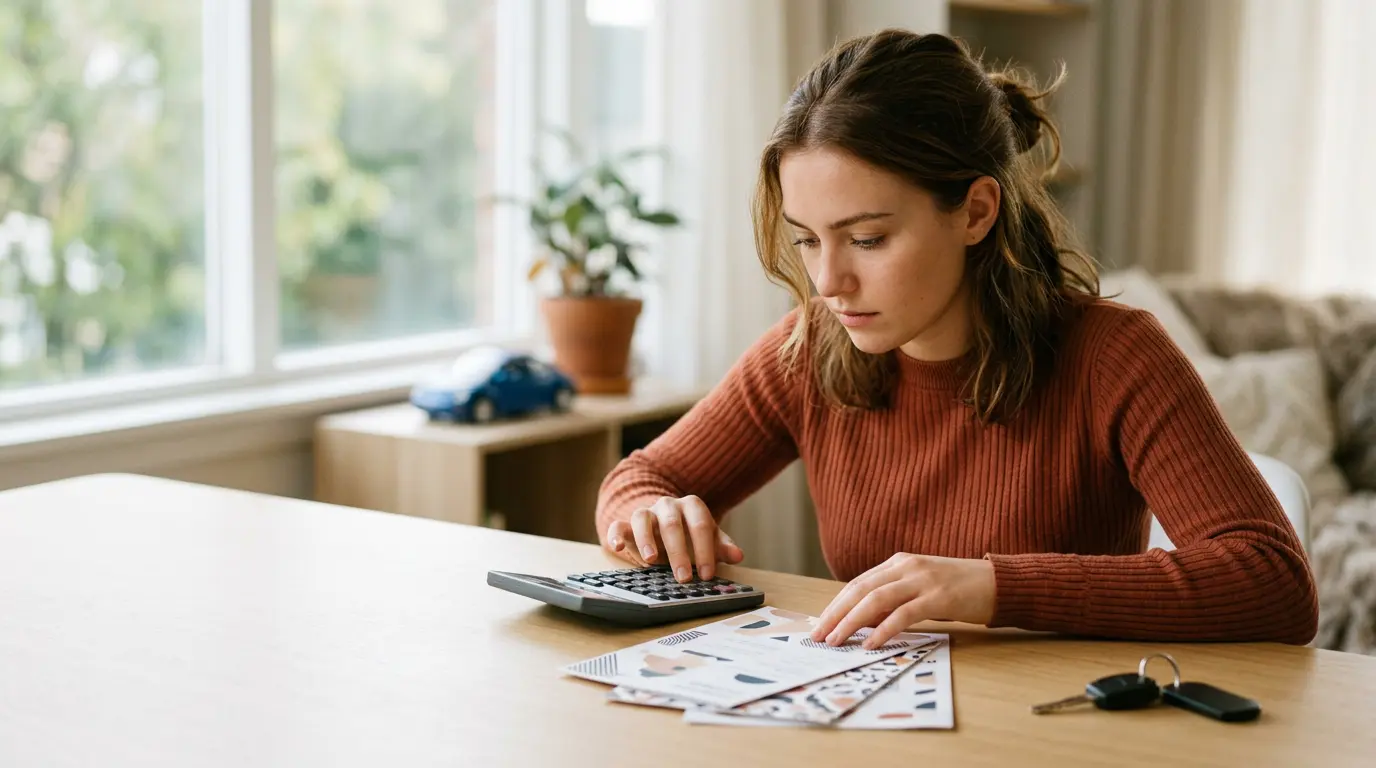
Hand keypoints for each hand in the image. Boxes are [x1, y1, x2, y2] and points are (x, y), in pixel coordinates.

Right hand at [604, 495, 743, 581]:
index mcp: (692, 506)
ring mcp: (646, 512)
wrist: (665, 523)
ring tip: (650, 562)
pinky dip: (616, 535)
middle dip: (679, 552)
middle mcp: (668, 505)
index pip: (701, 525)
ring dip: (646, 539)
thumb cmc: (691, 535)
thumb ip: (722, 547)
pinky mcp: (627, 523)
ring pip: (642, 518)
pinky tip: (618, 548)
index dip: (705, 549)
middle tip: (684, 577)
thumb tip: (738, 555)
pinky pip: (618, 525)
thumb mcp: (709, 539)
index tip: (707, 574)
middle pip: (672, 524)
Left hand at [811, 553, 996, 649]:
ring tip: (837, 641)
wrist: (997, 582)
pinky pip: (903, 614)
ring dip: (852, 622)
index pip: (858, 583)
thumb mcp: (919, 588)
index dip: (836, 604)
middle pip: (860, 589)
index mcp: (898, 562)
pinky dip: (883, 629)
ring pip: (876, 600)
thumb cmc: (957, 588)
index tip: (821, 624)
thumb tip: (861, 622)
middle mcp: (906, 566)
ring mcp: (922, 580)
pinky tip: (871, 643)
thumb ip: (892, 600)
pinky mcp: (939, 597)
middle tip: (820, 635)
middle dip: (836, 614)